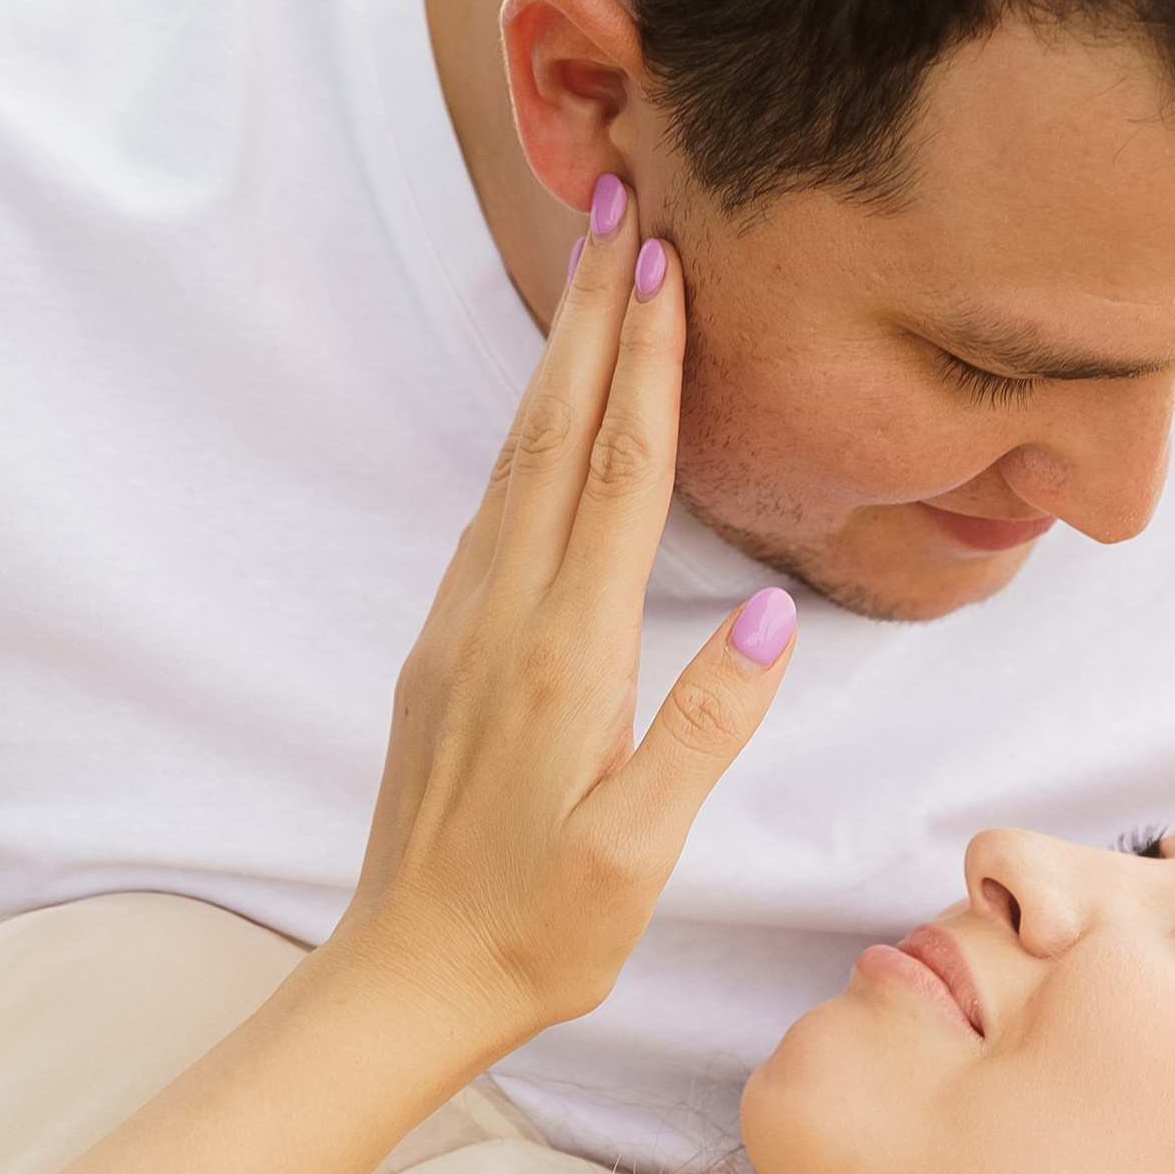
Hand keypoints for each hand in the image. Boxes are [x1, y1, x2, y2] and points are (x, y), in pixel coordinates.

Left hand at [340, 178, 795, 1053]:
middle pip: (558, 433)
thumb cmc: (542, 927)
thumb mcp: (643, 845)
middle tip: (616, 198)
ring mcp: (465, 627)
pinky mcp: (448, 649)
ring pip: (520, 460)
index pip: (620, 477)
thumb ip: (705, 725)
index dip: (648, 362)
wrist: (407, 975)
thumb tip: (767, 617)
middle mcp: (505, 619)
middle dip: (592, 311)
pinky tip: (553, 407)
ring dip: (561, 357)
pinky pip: (500, 509)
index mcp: (567, 656)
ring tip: (592, 268)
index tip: (664, 259)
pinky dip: (535, 432)